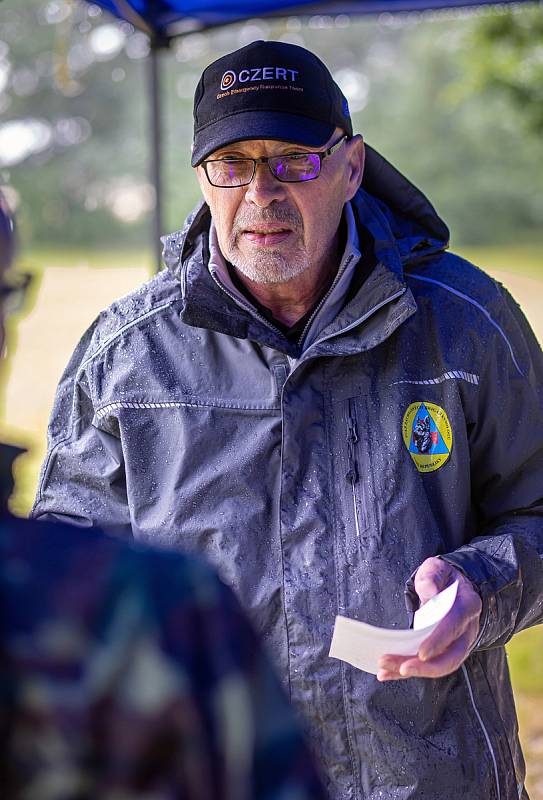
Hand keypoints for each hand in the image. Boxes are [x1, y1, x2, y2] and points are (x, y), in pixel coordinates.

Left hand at [377, 557, 481, 680]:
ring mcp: (458, 644)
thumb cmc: (443, 578)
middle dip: (426, 667)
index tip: (421, 653)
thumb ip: (431, 577)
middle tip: (401, 668)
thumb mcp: (437, 568)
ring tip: (385, 670)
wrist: (456, 587)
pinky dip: (409, 670)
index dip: (438, 641)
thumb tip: (430, 593)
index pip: (454, 626)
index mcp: (467, 606)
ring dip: (414, 671)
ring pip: (440, 666)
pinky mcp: (445, 652)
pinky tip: (388, 673)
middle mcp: (467, 630)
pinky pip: (429, 665)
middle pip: (451, 656)